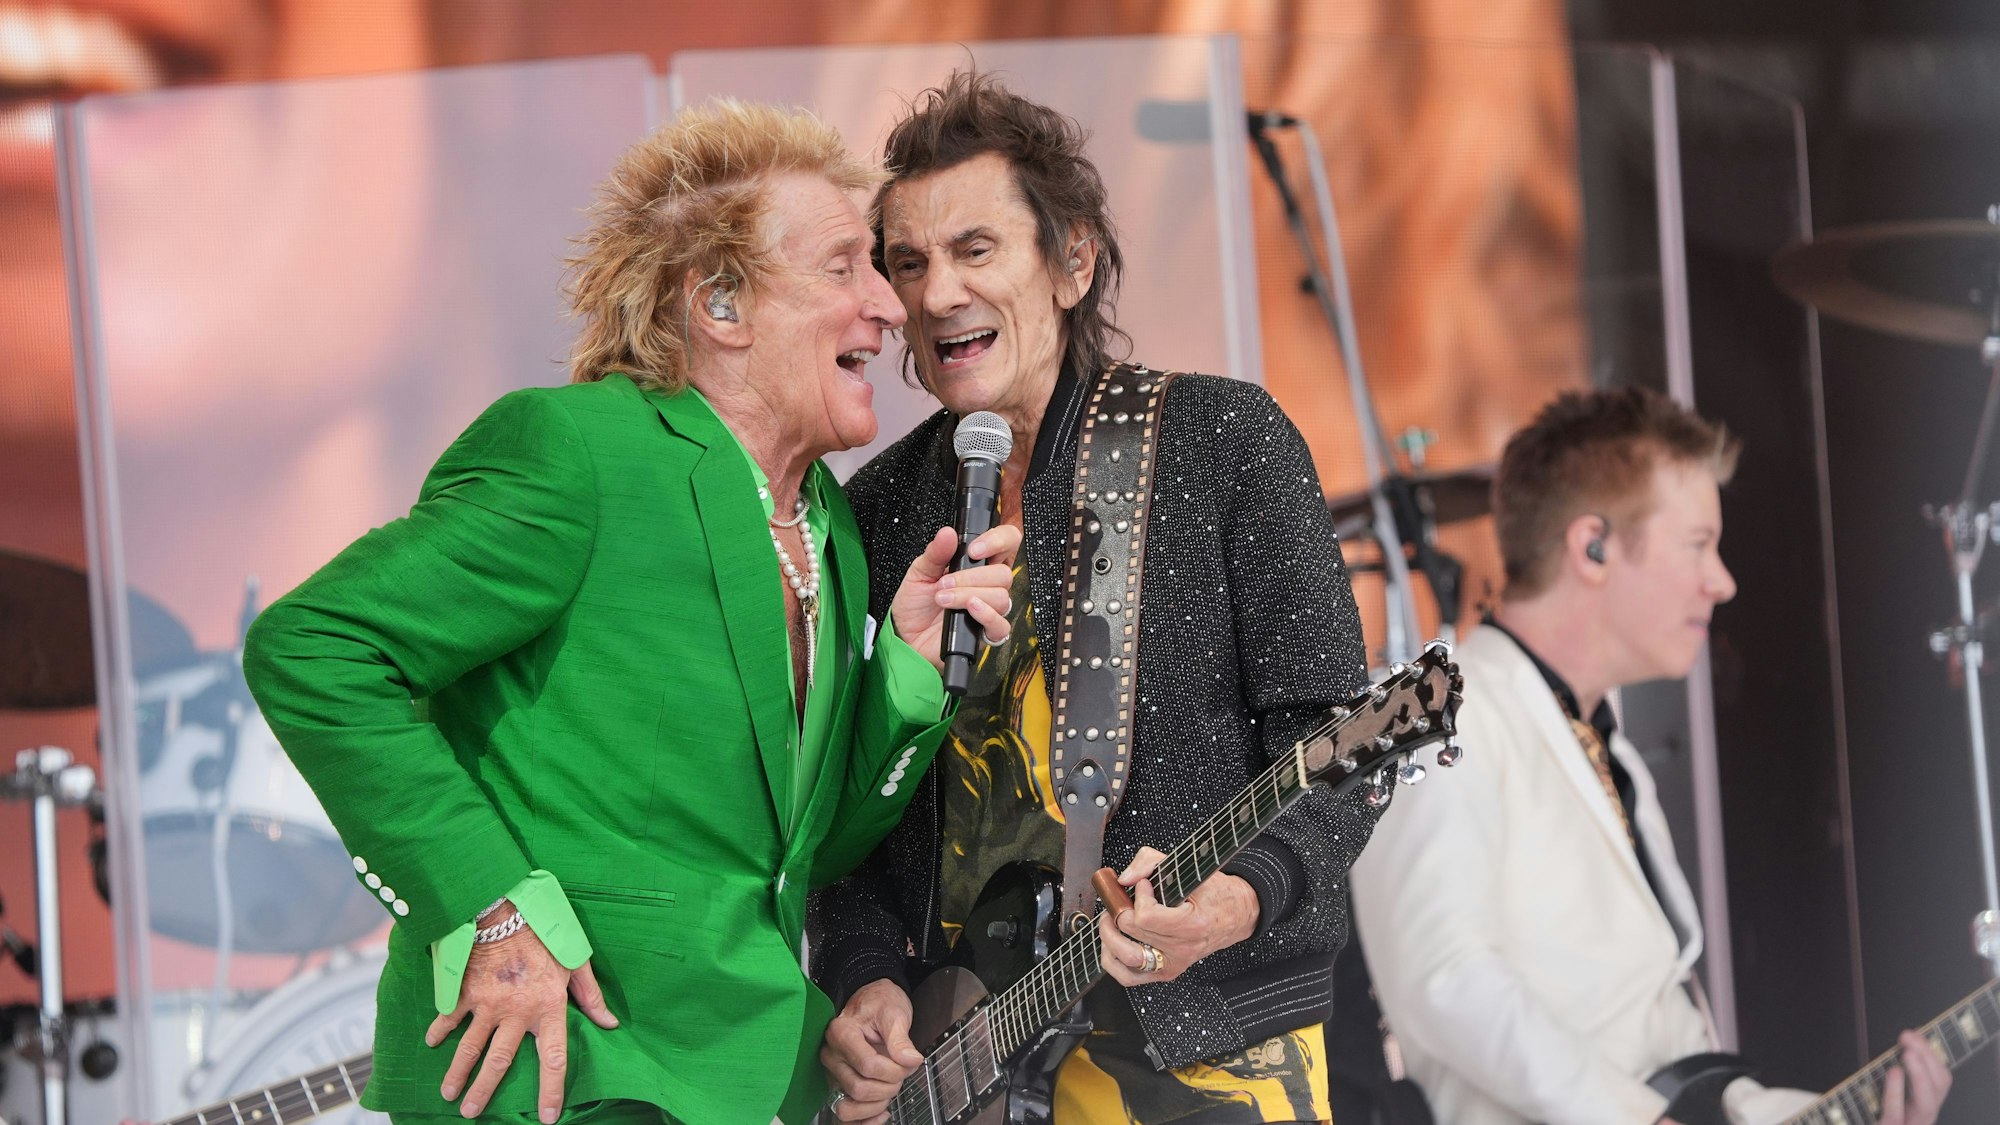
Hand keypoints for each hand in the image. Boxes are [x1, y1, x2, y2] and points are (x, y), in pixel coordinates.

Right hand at [424, 902, 619, 1121]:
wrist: (506, 906)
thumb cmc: (546, 932)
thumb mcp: (576, 961)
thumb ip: (591, 996)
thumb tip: (611, 1023)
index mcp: (548, 1008)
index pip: (552, 1059)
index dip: (551, 1091)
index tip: (547, 1117)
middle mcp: (517, 1012)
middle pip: (499, 1062)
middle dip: (484, 1091)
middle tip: (471, 1114)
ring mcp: (487, 1004)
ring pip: (470, 1048)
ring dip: (457, 1074)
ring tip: (448, 1095)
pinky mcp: (466, 991)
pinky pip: (449, 1017)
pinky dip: (438, 1031)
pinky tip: (430, 1044)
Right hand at [820, 978, 923, 1122]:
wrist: (871, 1001)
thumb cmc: (879, 1004)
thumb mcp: (894, 1013)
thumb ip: (901, 1039)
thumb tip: (910, 1060)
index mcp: (841, 1033)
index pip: (868, 1065)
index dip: (894, 1070)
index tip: (908, 1063)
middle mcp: (832, 1054)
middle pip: (858, 1088)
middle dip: (888, 1086)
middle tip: (901, 1073)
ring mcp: (832, 1073)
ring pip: (848, 1106)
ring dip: (875, 1105)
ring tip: (889, 1088)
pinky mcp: (837, 1086)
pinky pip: (843, 1115)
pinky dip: (864, 1120)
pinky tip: (881, 1112)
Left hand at [890, 524, 1021, 672]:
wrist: (906, 636)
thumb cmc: (916, 604)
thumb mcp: (919, 572)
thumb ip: (935, 553)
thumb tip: (947, 533)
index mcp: (979, 564)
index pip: (1007, 542)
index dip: (998, 541)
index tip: (974, 549)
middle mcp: (989, 585)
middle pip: (1003, 573)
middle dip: (971, 577)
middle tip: (943, 583)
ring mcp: (990, 609)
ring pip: (1001, 596)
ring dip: (968, 595)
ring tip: (943, 599)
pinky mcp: (986, 633)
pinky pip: (1001, 625)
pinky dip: (986, 615)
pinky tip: (968, 609)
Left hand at [1096, 846, 1259, 985]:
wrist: (1236, 915)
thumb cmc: (1216, 893)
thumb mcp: (1190, 868)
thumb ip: (1151, 862)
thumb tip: (1124, 878)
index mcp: (1192, 925)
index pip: (1146, 916)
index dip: (1139, 896)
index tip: (1144, 885)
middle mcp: (1182, 950)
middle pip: (1132, 932)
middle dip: (1118, 910)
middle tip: (1121, 898)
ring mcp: (1173, 964)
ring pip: (1125, 959)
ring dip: (1109, 937)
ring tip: (1110, 919)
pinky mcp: (1166, 972)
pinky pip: (1129, 976)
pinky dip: (1113, 962)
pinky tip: (1112, 943)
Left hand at [1878, 1029, 1950, 1124]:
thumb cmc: (1865, 1116)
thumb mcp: (1882, 1094)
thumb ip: (1893, 1073)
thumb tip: (1905, 1040)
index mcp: (1921, 1106)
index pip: (1940, 1080)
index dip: (1931, 1055)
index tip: (1914, 1032)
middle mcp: (1921, 1118)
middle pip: (1939, 1088)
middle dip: (1928, 1059)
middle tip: (1909, 1036)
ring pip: (1927, 1104)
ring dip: (1919, 1075)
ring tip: (1907, 1053)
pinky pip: (1895, 1115)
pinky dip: (1895, 1092)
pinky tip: (1892, 1072)